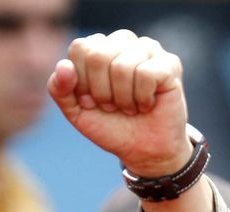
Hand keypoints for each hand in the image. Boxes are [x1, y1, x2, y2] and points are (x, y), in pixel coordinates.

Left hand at [48, 30, 192, 177]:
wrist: (141, 149)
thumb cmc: (108, 125)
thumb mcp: (75, 111)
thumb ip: (60, 89)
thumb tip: (63, 65)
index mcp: (97, 48)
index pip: (80, 48)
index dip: (81, 81)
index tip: (90, 101)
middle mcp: (122, 42)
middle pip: (98, 55)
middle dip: (100, 91)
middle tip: (110, 106)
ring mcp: (148, 50)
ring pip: (122, 66)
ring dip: (122, 98)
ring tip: (129, 107)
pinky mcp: (169, 64)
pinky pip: (146, 74)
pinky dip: (141, 99)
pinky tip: (146, 104)